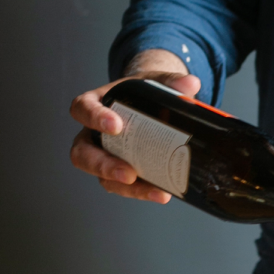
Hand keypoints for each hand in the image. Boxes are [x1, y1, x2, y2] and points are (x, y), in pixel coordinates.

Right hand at [69, 50, 200, 202]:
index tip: (116, 126)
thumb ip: (172, 81)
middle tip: (128, 172)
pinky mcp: (117, 171)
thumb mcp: (156, 81)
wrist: (151, 104)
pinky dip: (141, 191)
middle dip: (103, 165)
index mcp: (96, 103)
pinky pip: (121, 186)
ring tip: (151, 189)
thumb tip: (191, 83)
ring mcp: (102, 155)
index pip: (82, 108)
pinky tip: (161, 192)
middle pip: (82, 153)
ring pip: (100, 176)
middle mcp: (92, 133)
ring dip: (125, 187)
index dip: (93, 118)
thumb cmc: (144, 92)